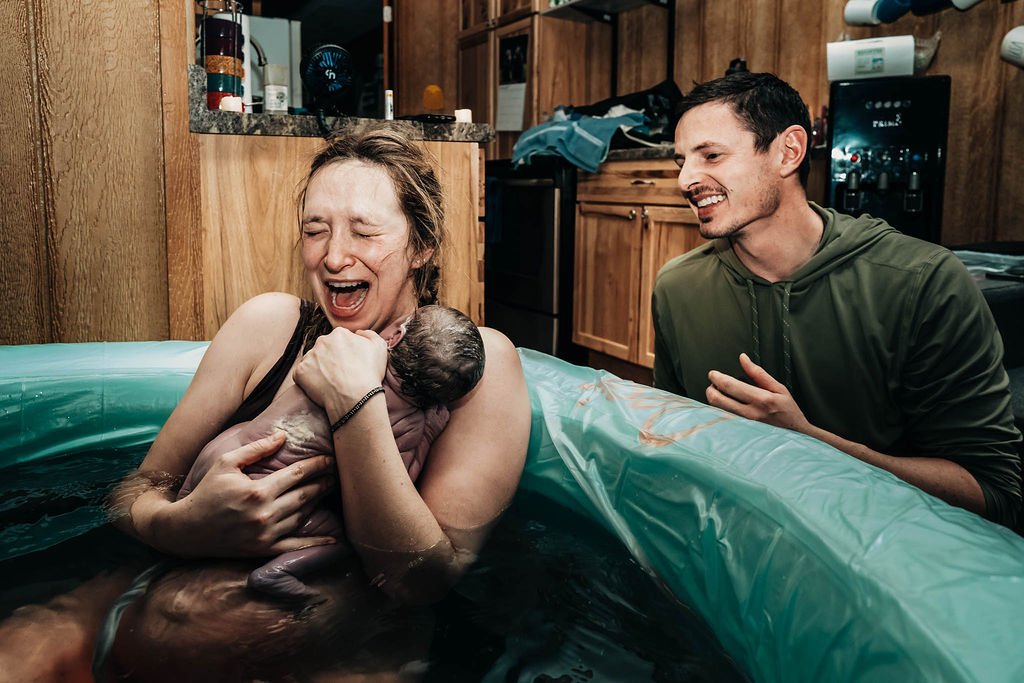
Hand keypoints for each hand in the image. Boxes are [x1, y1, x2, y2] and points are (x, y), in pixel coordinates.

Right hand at [160, 432, 336, 556]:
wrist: (186, 529)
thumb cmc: (206, 491)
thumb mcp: (226, 462)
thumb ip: (256, 449)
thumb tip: (283, 436)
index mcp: (257, 490)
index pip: (297, 474)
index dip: (317, 465)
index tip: (331, 458)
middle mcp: (265, 514)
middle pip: (305, 495)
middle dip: (324, 482)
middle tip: (338, 473)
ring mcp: (265, 534)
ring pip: (302, 516)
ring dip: (319, 503)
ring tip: (330, 491)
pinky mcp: (263, 550)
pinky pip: (296, 546)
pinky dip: (316, 542)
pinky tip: (334, 538)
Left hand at [294, 327, 387, 415]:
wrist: (356, 398)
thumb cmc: (369, 373)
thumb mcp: (379, 347)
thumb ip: (369, 334)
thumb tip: (358, 332)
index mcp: (339, 334)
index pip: (340, 340)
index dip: (345, 352)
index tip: (350, 363)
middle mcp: (321, 341)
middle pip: (325, 348)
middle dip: (330, 358)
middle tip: (341, 373)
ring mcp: (309, 356)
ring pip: (313, 360)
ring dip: (319, 368)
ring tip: (332, 382)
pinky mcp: (300, 372)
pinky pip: (302, 374)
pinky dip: (309, 380)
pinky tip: (322, 387)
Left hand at [706, 353, 812, 433]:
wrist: (796, 435)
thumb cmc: (789, 412)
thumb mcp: (779, 388)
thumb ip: (758, 373)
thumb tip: (743, 359)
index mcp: (761, 399)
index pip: (731, 386)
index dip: (717, 378)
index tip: (713, 374)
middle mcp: (750, 414)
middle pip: (718, 400)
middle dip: (710, 388)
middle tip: (712, 384)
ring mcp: (744, 425)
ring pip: (717, 411)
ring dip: (713, 400)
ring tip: (718, 393)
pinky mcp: (741, 433)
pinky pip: (723, 420)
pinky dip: (718, 411)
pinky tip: (723, 406)